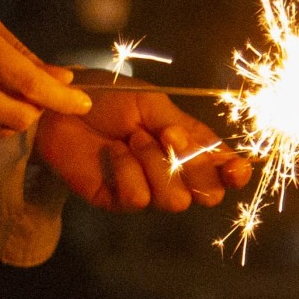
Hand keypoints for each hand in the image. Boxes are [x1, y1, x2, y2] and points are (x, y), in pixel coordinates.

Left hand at [32, 82, 252, 212]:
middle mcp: (170, 172)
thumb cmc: (107, 98)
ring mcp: (145, 188)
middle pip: (207, 194)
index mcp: (185, 146)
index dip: (234, 173)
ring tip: (132, 139)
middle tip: (169, 136)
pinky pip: (139, 198)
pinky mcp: (117, 200)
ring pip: (175, 199)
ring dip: (155, 164)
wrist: (61, 105)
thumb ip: (190, 131)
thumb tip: (223, 155)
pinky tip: (111, 152)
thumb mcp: (154, 105)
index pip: (222, 171)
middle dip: (194, 167)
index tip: (236, 167)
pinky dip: (127, 170)